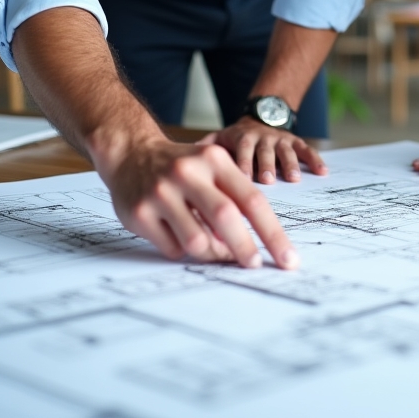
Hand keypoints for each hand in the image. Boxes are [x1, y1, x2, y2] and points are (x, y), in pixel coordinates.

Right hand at [96, 135, 298, 268]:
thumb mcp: (212, 168)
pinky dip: (183, 251)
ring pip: (198, 241)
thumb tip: (251, 246)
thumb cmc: (182, 167)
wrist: (131, 152)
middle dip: (244, 248)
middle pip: (225, 218)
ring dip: (211, 254)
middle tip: (254, 265)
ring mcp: (161, 193)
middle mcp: (187, 173)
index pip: (251, 200)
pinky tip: (179, 235)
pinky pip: (173, 249)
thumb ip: (232, 199)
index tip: (287, 259)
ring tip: (213, 250)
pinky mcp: (140, 213)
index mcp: (214, 160)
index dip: (272, 233)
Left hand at [202, 116, 327, 184]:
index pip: (242, 150)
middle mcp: (261, 137)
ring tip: (294, 178)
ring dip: (289, 164)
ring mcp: (279, 139)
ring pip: (285, 150)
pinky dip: (314, 159)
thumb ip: (204, 150)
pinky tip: (323, 172)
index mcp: (242, 138)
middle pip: (264, 151)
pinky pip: (306, 149)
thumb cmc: (235, 139)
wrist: (261, 116)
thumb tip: (181, 165)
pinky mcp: (295, 141)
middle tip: (268, 181)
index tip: (243, 180)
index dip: (243, 163)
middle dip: (266, 165)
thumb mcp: (219, 140)